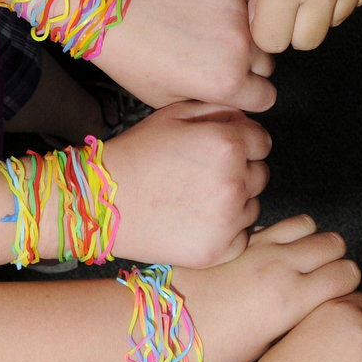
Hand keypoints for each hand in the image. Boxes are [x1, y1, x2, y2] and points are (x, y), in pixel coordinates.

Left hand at [96, 0, 275, 111]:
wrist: (108, 10)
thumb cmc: (133, 59)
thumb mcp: (170, 101)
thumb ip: (213, 103)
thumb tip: (239, 99)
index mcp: (227, 84)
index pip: (266, 96)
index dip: (249, 93)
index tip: (234, 84)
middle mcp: (240, 49)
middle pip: (266, 64)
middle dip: (248, 63)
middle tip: (217, 54)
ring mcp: (237, 11)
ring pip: (262, 31)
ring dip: (247, 33)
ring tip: (214, 29)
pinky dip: (241, 1)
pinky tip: (213, 5)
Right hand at [97, 101, 269, 267]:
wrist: (98, 202)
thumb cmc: (136, 155)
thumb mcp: (175, 115)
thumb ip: (220, 111)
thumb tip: (248, 119)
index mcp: (228, 144)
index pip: (263, 142)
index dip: (242, 144)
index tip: (218, 153)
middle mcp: (235, 181)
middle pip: (260, 174)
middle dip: (240, 172)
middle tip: (202, 177)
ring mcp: (228, 219)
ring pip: (252, 206)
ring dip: (234, 203)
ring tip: (195, 200)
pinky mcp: (218, 250)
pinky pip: (241, 237)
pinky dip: (226, 232)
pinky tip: (196, 222)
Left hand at [171, 215, 360, 361]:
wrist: (163, 328)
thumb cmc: (215, 349)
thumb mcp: (266, 346)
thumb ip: (296, 318)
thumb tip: (313, 304)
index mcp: (292, 300)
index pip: (347, 273)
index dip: (346, 283)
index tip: (337, 292)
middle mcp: (281, 266)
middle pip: (333, 242)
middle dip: (333, 257)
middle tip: (319, 273)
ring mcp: (258, 247)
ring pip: (306, 223)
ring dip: (308, 238)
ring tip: (294, 257)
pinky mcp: (237, 239)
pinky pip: (272, 224)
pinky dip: (277, 235)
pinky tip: (264, 254)